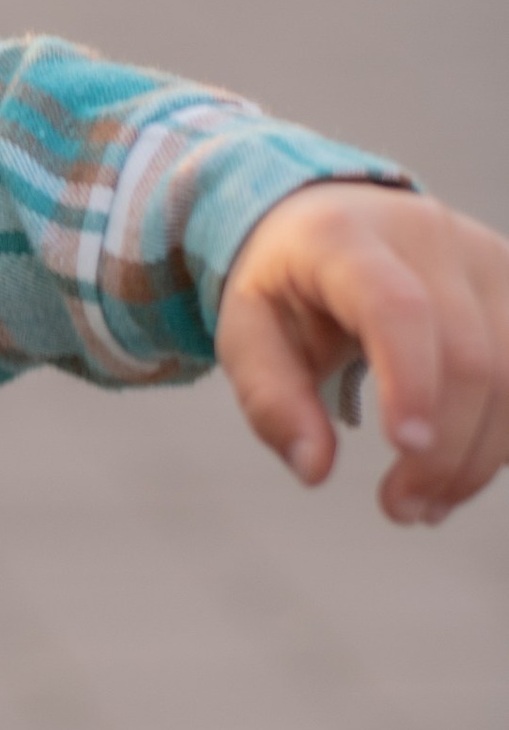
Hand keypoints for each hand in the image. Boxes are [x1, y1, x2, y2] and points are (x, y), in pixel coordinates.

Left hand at [217, 181, 508, 522]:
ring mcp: (484, 255)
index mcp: (346, 238)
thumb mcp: (246, 333)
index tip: (403, 450)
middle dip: (445, 449)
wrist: (328, 218)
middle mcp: (427, 234)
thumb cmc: (284, 286)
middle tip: (401, 511)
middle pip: (469, 353)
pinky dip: (505, 434)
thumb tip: (314, 469)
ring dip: (482, 454)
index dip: (412, 381)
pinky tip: (464, 471)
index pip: (397, 308)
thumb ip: (271, 399)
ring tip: (428, 504)